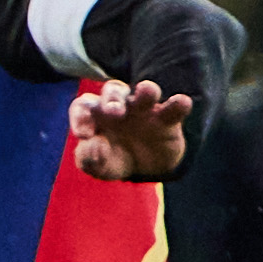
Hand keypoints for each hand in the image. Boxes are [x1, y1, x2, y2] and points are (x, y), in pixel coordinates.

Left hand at [71, 79, 193, 179]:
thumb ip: (88, 159)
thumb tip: (94, 145)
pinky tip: (182, 102)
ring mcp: (144, 110)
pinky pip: (174, 107)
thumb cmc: (115, 160)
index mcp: (96, 116)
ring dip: (145, 91)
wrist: (146, 170)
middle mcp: (119, 106)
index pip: (83, 106)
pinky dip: (178, 103)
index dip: (80, 116)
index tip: (84, 135)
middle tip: (114, 113)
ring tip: (147, 91)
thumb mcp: (98, 166)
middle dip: (112, 99)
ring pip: (144, 91)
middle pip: (113, 91)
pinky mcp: (168, 119)